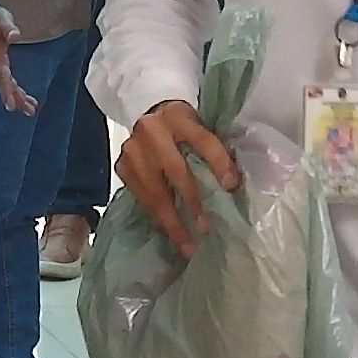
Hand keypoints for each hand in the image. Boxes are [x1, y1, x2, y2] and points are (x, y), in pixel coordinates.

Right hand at [0, 8, 38, 115]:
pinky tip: (23, 98)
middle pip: (4, 85)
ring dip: (17, 98)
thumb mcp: (1, 18)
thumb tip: (15, 35)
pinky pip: (4, 82)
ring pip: (5, 86)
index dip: (6, 91)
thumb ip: (8, 27)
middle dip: (16, 99)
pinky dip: (14, 91)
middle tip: (30, 111)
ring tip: (31, 110)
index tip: (10, 106)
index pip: (0, 76)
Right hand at [115, 101, 240, 256]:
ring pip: (154, 191)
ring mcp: (133, 150)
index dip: (218, 162)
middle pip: (175, 170)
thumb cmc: (182, 125)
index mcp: (179, 116)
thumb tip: (235, 184)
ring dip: (172, 222)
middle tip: (206, 229)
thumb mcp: (199, 125)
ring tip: (187, 246)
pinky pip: (142, 199)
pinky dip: (158, 218)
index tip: (231, 186)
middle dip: (192, 202)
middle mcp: (152, 131)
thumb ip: (214, 148)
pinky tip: (171, 234)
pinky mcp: (122, 167)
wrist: (146, 111)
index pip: (202, 140)